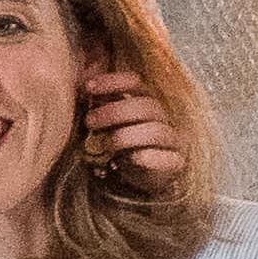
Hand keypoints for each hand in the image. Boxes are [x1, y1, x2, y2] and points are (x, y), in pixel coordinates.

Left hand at [83, 70, 188, 199]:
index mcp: (145, 100)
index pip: (134, 82)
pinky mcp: (175, 162)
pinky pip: (163, 158)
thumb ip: (99, 107)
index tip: (87, 87)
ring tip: (104, 145)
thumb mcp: (108, 124)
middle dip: (113, 112)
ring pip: (155, 131)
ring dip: (124, 137)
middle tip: (89, 121)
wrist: (145, 176)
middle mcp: (162, 116)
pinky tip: (125, 161)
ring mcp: (172, 139)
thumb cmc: (122, 145)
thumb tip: (82, 88)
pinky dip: (142, 158)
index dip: (112, 82)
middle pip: (145, 106)